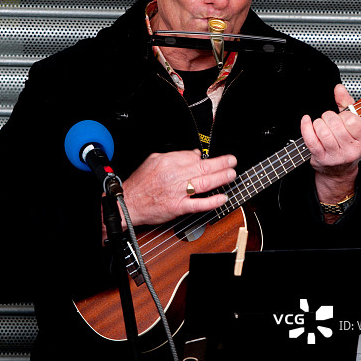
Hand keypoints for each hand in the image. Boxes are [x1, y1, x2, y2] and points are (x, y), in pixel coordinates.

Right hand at [118, 149, 236, 226]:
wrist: (128, 203)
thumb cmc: (140, 184)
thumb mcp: (153, 161)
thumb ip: (174, 156)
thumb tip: (193, 154)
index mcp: (168, 162)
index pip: (193, 156)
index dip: (204, 158)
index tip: (211, 159)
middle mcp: (174, 176)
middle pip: (203, 167)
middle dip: (221, 163)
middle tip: (232, 161)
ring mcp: (177, 192)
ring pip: (204, 183)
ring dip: (221, 178)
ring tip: (231, 174)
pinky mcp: (178, 207)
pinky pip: (198, 204)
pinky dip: (212, 201)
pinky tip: (222, 198)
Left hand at [300, 84, 360, 203]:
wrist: (339, 171)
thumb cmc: (347, 145)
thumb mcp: (353, 125)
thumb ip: (347, 104)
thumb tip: (339, 89)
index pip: (353, 120)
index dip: (345, 115)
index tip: (343, 118)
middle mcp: (351, 150)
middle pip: (336, 124)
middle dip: (329, 117)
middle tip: (330, 121)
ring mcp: (336, 156)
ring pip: (323, 131)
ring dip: (318, 123)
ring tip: (321, 125)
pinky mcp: (321, 158)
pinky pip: (310, 139)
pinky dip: (306, 126)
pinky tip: (307, 121)